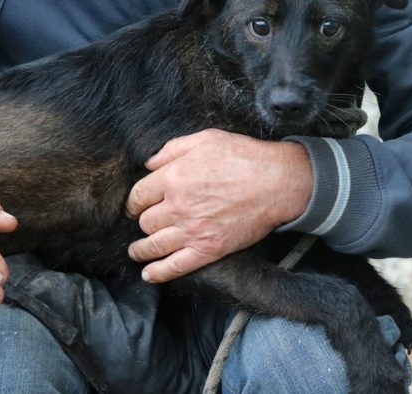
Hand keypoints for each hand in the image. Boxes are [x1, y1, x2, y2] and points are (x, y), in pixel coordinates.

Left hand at [126, 129, 311, 282]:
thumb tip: (150, 163)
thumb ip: (173, 149)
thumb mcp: (206, 139)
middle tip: (144, 223)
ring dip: (141, 250)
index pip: (138, 195)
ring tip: (137, 251)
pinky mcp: (208, 249)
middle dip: (143, 221)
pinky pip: (175, 266)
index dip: (134, 201)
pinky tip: (149, 274)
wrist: (277, 183)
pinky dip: (158, 272)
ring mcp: (192, 230)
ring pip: (153, 245)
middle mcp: (177, 206)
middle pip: (145, 221)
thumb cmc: (244, 157)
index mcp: (173, 177)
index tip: (136, 205)